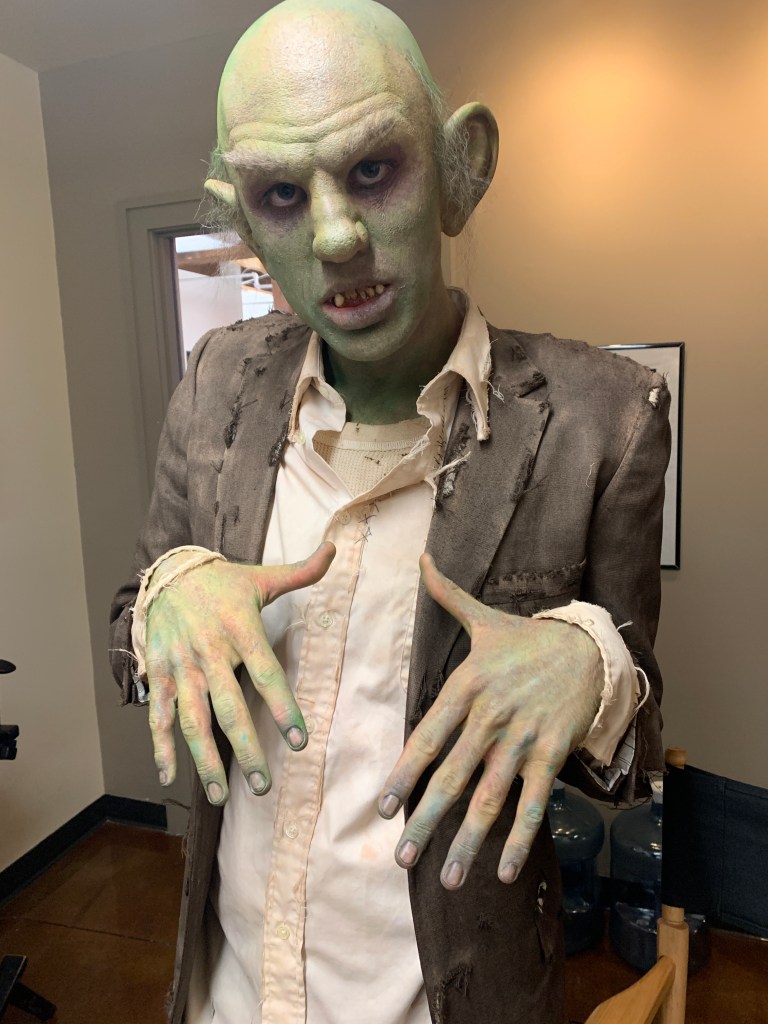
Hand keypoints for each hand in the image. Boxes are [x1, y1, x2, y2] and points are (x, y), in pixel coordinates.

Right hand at [146, 543, 334, 803]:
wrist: (166, 573)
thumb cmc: (222, 582)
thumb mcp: (260, 577)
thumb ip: (301, 572)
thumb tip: (335, 548)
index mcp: (240, 629)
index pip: (266, 673)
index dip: (283, 707)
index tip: (299, 741)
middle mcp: (209, 651)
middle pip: (228, 707)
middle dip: (245, 748)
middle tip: (262, 784)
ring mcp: (181, 666)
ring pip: (191, 720)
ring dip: (205, 759)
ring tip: (220, 794)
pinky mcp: (160, 675)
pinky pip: (159, 715)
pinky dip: (161, 746)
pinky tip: (170, 776)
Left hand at [378, 553, 601, 888]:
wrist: (589, 645)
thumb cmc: (526, 638)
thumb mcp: (483, 618)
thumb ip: (446, 595)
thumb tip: (420, 558)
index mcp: (466, 686)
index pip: (428, 736)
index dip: (404, 773)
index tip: (384, 807)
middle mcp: (491, 716)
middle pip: (453, 776)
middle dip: (426, 820)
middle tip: (403, 857)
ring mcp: (523, 738)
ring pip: (490, 798)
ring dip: (468, 841)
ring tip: (448, 878)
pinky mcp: (552, 753)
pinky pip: (534, 803)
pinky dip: (520, 839)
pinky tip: (503, 871)